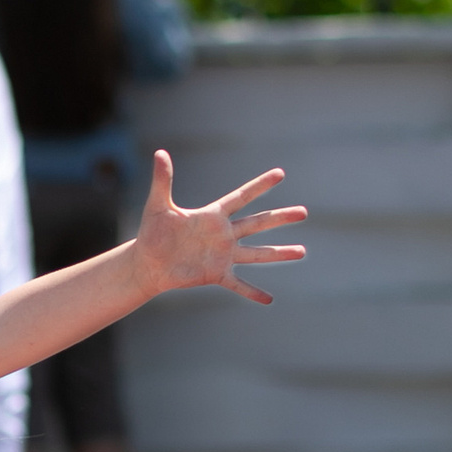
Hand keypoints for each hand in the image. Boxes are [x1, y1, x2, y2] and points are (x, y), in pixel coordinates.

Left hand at [130, 150, 308, 304]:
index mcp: (213, 216)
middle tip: (304, 212)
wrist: (147, 262)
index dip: (260, 185)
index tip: (280, 173)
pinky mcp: (216, 274)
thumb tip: (159, 152)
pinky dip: (252, 292)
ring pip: (256, 253)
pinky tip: (268, 299)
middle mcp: (223, 234)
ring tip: (302, 252)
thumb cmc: (152, 233)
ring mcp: (222, 255)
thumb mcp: (158, 205)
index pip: (241, 197)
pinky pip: (238, 284)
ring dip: (279, 253)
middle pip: (257, 224)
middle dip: (280, 218)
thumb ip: (163, 180)